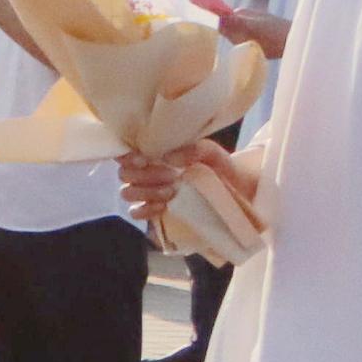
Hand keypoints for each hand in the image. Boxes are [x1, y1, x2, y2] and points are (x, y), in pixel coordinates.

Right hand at [115, 137, 240, 209]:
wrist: (237, 193)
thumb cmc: (221, 169)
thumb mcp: (213, 154)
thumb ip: (196, 149)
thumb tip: (169, 157)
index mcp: (155, 154)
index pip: (125, 152)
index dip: (127, 156)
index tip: (145, 159)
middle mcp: (146, 173)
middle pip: (124, 174)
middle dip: (146, 175)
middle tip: (171, 176)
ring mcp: (148, 193)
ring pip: (127, 192)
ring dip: (146, 192)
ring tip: (171, 192)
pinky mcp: (153, 212)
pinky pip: (135, 212)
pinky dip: (145, 209)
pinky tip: (164, 206)